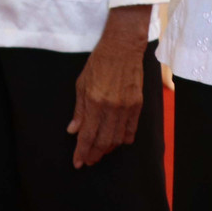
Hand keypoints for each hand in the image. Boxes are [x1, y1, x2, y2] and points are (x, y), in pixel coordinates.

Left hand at [69, 5, 149, 167]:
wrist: (122, 47)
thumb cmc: (99, 63)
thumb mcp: (81, 83)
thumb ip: (79, 109)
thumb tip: (73, 130)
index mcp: (94, 102)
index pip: (87, 135)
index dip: (81, 152)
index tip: (77, 162)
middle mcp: (111, 108)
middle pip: (102, 141)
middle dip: (94, 154)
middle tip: (88, 160)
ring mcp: (126, 107)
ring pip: (117, 139)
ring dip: (107, 149)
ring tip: (100, 153)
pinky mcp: (137, 105)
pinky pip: (131, 130)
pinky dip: (124, 139)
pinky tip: (117, 142)